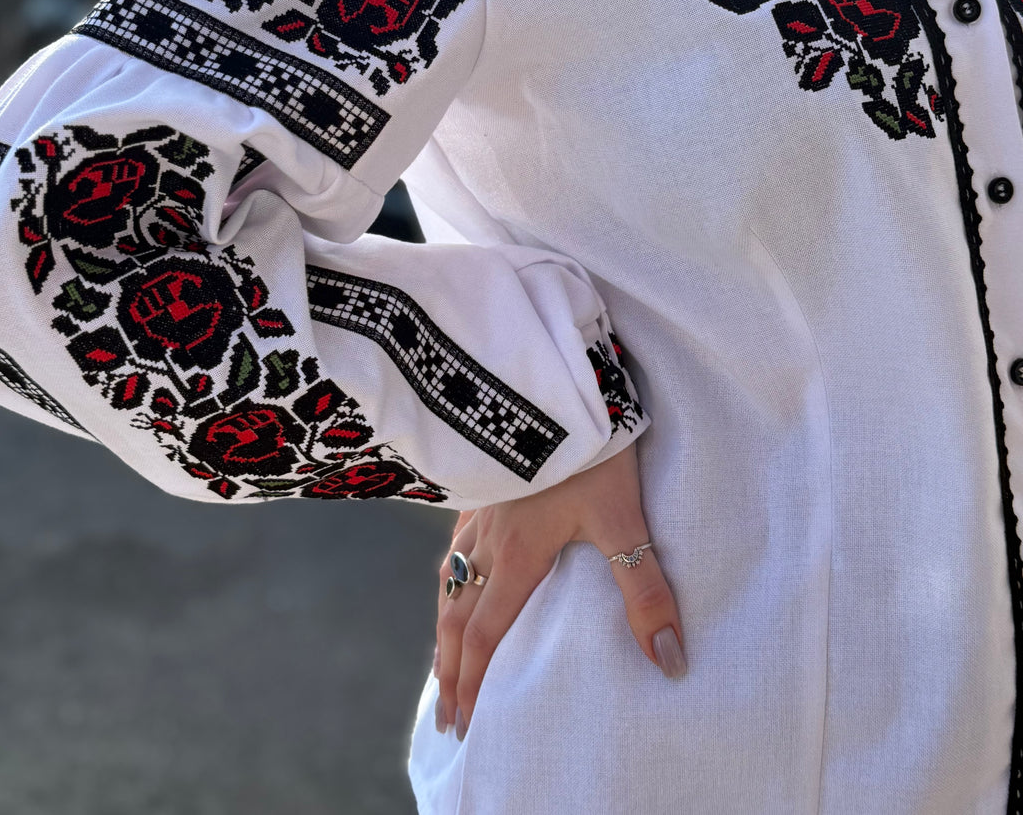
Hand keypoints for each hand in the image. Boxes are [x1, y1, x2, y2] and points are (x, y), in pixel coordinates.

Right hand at [432, 441, 686, 739]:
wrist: (560, 386)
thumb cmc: (594, 454)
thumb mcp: (624, 521)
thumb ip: (646, 593)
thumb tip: (669, 662)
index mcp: (519, 555)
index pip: (487, 634)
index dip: (473, 683)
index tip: (464, 723)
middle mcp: (490, 538)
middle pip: (458, 616)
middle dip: (450, 670)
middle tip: (446, 715)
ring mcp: (482, 506)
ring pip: (450, 577)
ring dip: (444, 626)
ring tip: (440, 657)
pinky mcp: (486, 479)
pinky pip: (455, 538)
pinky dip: (448, 571)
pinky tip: (454, 566)